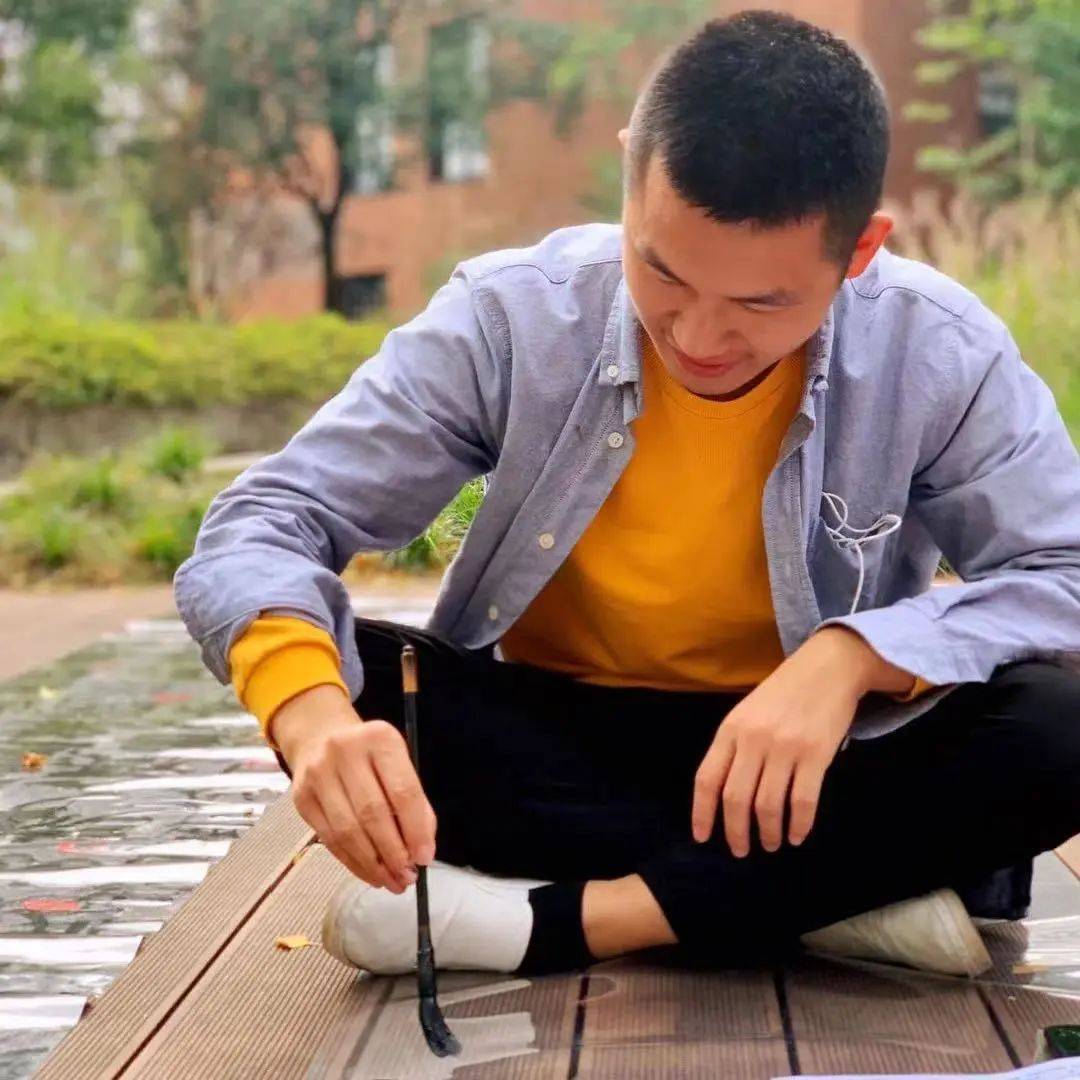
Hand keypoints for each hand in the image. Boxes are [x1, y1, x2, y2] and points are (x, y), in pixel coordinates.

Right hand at [271, 684, 436, 892]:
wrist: (320, 736)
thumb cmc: (369, 756)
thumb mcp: (397, 764)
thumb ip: (415, 803)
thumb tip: (422, 851)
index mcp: (380, 738)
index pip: (403, 791)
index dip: (415, 829)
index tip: (425, 857)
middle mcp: (345, 752)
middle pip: (372, 813)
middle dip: (393, 853)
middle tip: (407, 877)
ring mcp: (318, 774)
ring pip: (347, 831)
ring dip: (372, 864)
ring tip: (391, 881)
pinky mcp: (301, 797)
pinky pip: (329, 838)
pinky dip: (351, 861)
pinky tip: (368, 872)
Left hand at [691, 628, 891, 856]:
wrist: (828, 667)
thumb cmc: (784, 693)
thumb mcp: (747, 713)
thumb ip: (734, 747)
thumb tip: (722, 795)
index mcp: (730, 729)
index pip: (707, 779)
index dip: (702, 813)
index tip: (703, 838)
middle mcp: (753, 739)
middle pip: (735, 798)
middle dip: (736, 832)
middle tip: (741, 851)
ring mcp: (785, 747)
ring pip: (768, 805)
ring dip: (768, 832)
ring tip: (771, 844)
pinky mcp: (816, 755)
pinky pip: (803, 801)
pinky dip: (798, 825)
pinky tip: (797, 835)